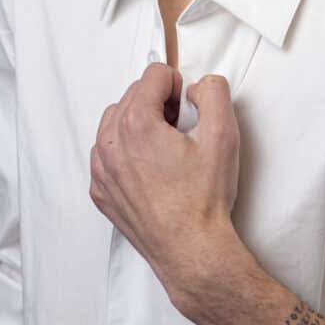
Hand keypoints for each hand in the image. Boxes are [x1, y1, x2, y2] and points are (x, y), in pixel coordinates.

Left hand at [89, 64, 240, 301]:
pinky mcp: (100, 189)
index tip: (188, 109)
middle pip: (133, 94)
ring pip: (115, 120)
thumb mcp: (223, 134)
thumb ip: (213, 92)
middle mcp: (111, 142)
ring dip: (139, 123)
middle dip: (159, 103)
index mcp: (136, 123)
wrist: (191, 250)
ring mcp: (101, 168)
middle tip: (182, 130)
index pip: (154, 74)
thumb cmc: (203, 199)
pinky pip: (107, 152)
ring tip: (166, 147)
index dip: (178, 86)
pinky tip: (151, 168)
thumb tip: (197, 86)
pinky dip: (126, 150)